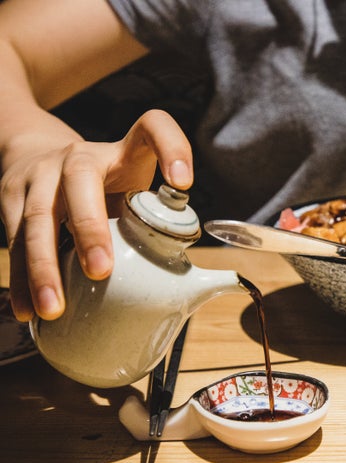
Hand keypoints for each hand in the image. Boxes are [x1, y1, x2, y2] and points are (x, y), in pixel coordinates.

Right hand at [0, 109, 192, 320]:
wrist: (36, 152)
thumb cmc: (104, 181)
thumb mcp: (132, 185)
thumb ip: (156, 218)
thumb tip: (187, 281)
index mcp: (122, 151)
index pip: (152, 128)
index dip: (172, 147)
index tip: (183, 182)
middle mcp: (79, 156)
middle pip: (80, 180)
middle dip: (89, 226)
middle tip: (100, 270)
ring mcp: (40, 174)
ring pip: (36, 216)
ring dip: (44, 266)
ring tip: (55, 307)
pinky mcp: (11, 197)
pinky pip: (12, 240)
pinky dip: (21, 279)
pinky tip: (28, 309)